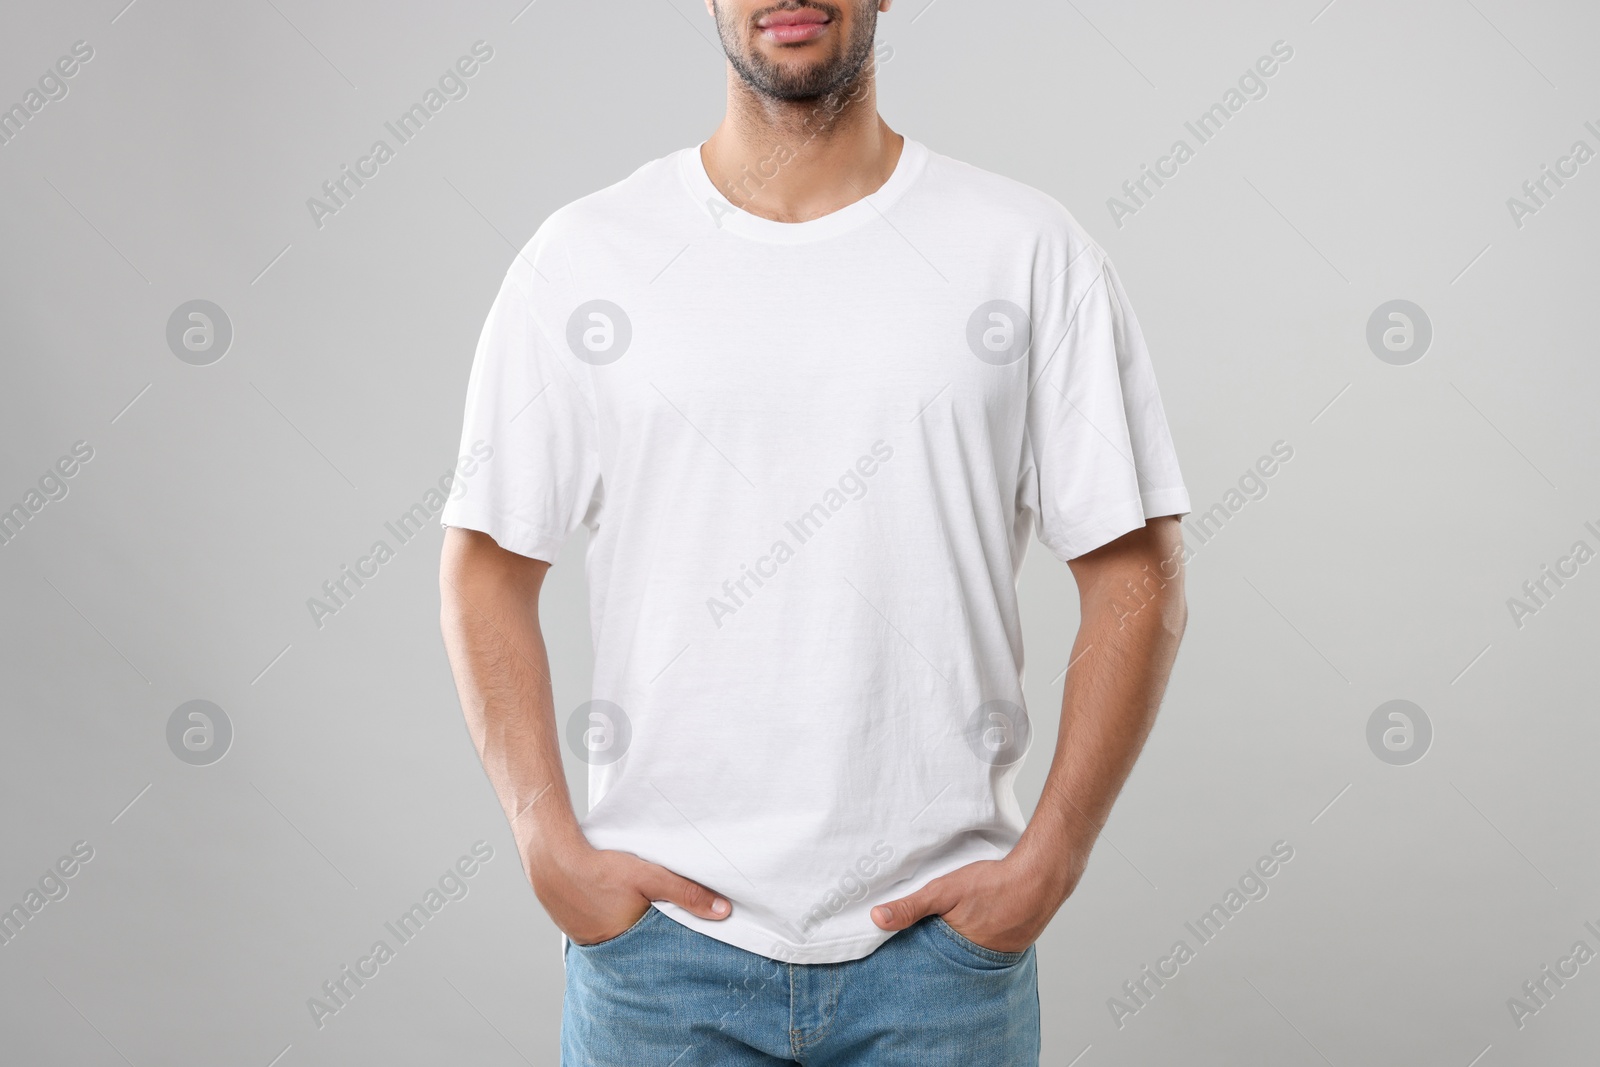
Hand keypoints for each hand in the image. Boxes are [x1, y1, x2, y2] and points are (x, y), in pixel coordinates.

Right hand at [530, 837, 730, 945]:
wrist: (552, 859)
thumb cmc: (601, 868)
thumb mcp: (650, 877)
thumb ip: (687, 894)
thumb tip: (724, 911)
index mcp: (629, 943)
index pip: (661, 953)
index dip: (673, 945)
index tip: (686, 939)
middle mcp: (608, 949)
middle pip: (640, 948)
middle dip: (653, 939)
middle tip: (661, 922)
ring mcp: (588, 942)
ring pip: (620, 939)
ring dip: (630, 929)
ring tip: (636, 911)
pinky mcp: (575, 930)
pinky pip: (600, 931)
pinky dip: (610, 921)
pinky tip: (612, 906)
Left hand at [869, 844, 1084, 953]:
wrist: (1041, 876)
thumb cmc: (993, 883)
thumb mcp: (944, 891)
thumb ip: (910, 906)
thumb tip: (877, 918)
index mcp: (958, 953)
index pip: (930, 964)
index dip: (917, 957)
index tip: (903, 958)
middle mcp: (980, 962)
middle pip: (950, 962)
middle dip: (938, 956)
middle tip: (928, 944)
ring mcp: (1000, 956)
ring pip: (971, 956)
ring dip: (961, 948)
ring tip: (953, 935)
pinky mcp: (1014, 946)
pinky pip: (990, 949)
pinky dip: (982, 940)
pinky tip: (979, 926)